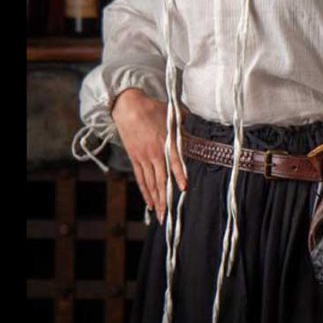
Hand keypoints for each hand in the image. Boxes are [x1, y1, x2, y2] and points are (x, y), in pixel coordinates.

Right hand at [111, 88, 187, 224]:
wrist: (128, 106)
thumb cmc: (152, 108)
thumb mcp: (173, 114)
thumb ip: (185, 125)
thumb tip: (195, 132)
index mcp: (165, 141)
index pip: (174, 161)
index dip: (179, 175)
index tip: (184, 188)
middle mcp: (154, 152)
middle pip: (160, 179)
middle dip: (166, 198)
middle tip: (170, 215)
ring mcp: (143, 157)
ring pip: (150, 183)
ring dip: (156, 200)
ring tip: (161, 215)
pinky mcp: (134, 158)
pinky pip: (140, 178)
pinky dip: (145, 191)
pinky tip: (150, 203)